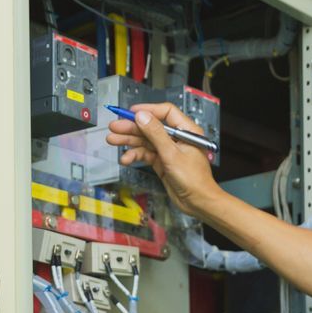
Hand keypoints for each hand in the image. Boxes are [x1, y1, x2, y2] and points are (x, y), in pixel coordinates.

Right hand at [105, 102, 218, 217]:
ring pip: (146, 140)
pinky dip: (135, 156)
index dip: (148, 110)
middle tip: (115, 127)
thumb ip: (156, 134)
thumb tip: (143, 116)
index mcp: (186, 131)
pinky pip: (146, 154)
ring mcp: (169, 150)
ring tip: (113, 140)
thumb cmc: (195, 180)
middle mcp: (177, 138)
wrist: (198, 202)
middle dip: (132, 127)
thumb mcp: (172, 154)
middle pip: (151, 127)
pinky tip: (126, 158)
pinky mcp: (163, 162)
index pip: (165, 112)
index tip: (131, 112)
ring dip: (129, 141)